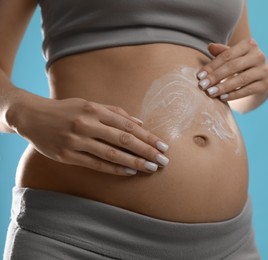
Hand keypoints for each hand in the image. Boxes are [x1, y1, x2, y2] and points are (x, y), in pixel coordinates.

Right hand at [13, 96, 169, 175]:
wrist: (33, 116)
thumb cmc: (67, 110)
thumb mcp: (90, 105)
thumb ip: (115, 113)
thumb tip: (139, 123)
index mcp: (95, 110)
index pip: (128, 125)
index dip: (147, 136)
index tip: (162, 145)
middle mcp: (87, 124)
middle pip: (124, 139)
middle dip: (146, 150)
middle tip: (164, 159)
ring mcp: (77, 140)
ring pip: (112, 153)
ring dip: (134, 162)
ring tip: (151, 167)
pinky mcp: (67, 155)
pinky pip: (95, 164)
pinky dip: (114, 169)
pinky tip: (130, 171)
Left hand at [197, 38, 267, 102]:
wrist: (261, 78)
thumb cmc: (241, 64)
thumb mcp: (233, 56)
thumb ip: (222, 52)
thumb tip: (210, 46)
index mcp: (249, 44)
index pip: (227, 55)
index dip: (212, 66)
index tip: (199, 75)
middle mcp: (259, 56)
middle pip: (233, 66)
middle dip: (216, 77)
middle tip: (202, 85)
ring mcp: (264, 71)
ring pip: (241, 79)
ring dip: (223, 87)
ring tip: (210, 92)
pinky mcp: (265, 85)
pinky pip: (247, 90)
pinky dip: (234, 94)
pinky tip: (222, 98)